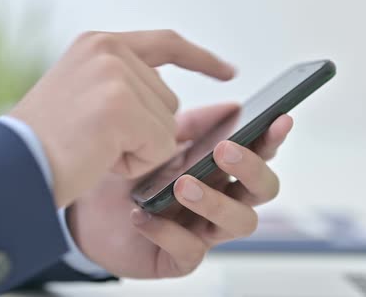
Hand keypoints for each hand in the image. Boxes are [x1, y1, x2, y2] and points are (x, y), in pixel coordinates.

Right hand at [9, 30, 234, 207]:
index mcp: (99, 45)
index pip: (166, 44)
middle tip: (98, 139)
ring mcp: (114, 76)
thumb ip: (128, 89)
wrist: (11, 167)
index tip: (227, 70)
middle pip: (169, 100)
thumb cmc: (45, 142)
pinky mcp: (120, 106)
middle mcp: (108, 51)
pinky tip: (102, 159)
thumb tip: (175, 110)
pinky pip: (160, 146)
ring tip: (95, 147)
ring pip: (167, 124)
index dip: (200, 59)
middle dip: (146, 130)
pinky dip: (137, 163)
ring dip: (140, 148)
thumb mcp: (85, 98)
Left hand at [67, 104, 292, 277]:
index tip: (278, 119)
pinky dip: (168, 232)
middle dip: (251, 169)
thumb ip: (195, 125)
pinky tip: (143, 216)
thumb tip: (232, 107)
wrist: (88, 208)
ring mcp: (203, 231)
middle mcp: (221, 200)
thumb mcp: (159, 141)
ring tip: (183, 185)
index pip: (260, 155)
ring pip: (238, 224)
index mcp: (221, 170)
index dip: (273, 139)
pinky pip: (190, 251)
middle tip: (224, 150)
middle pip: (261, 191)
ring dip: (215, 202)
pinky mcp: (179, 258)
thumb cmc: (131, 173)